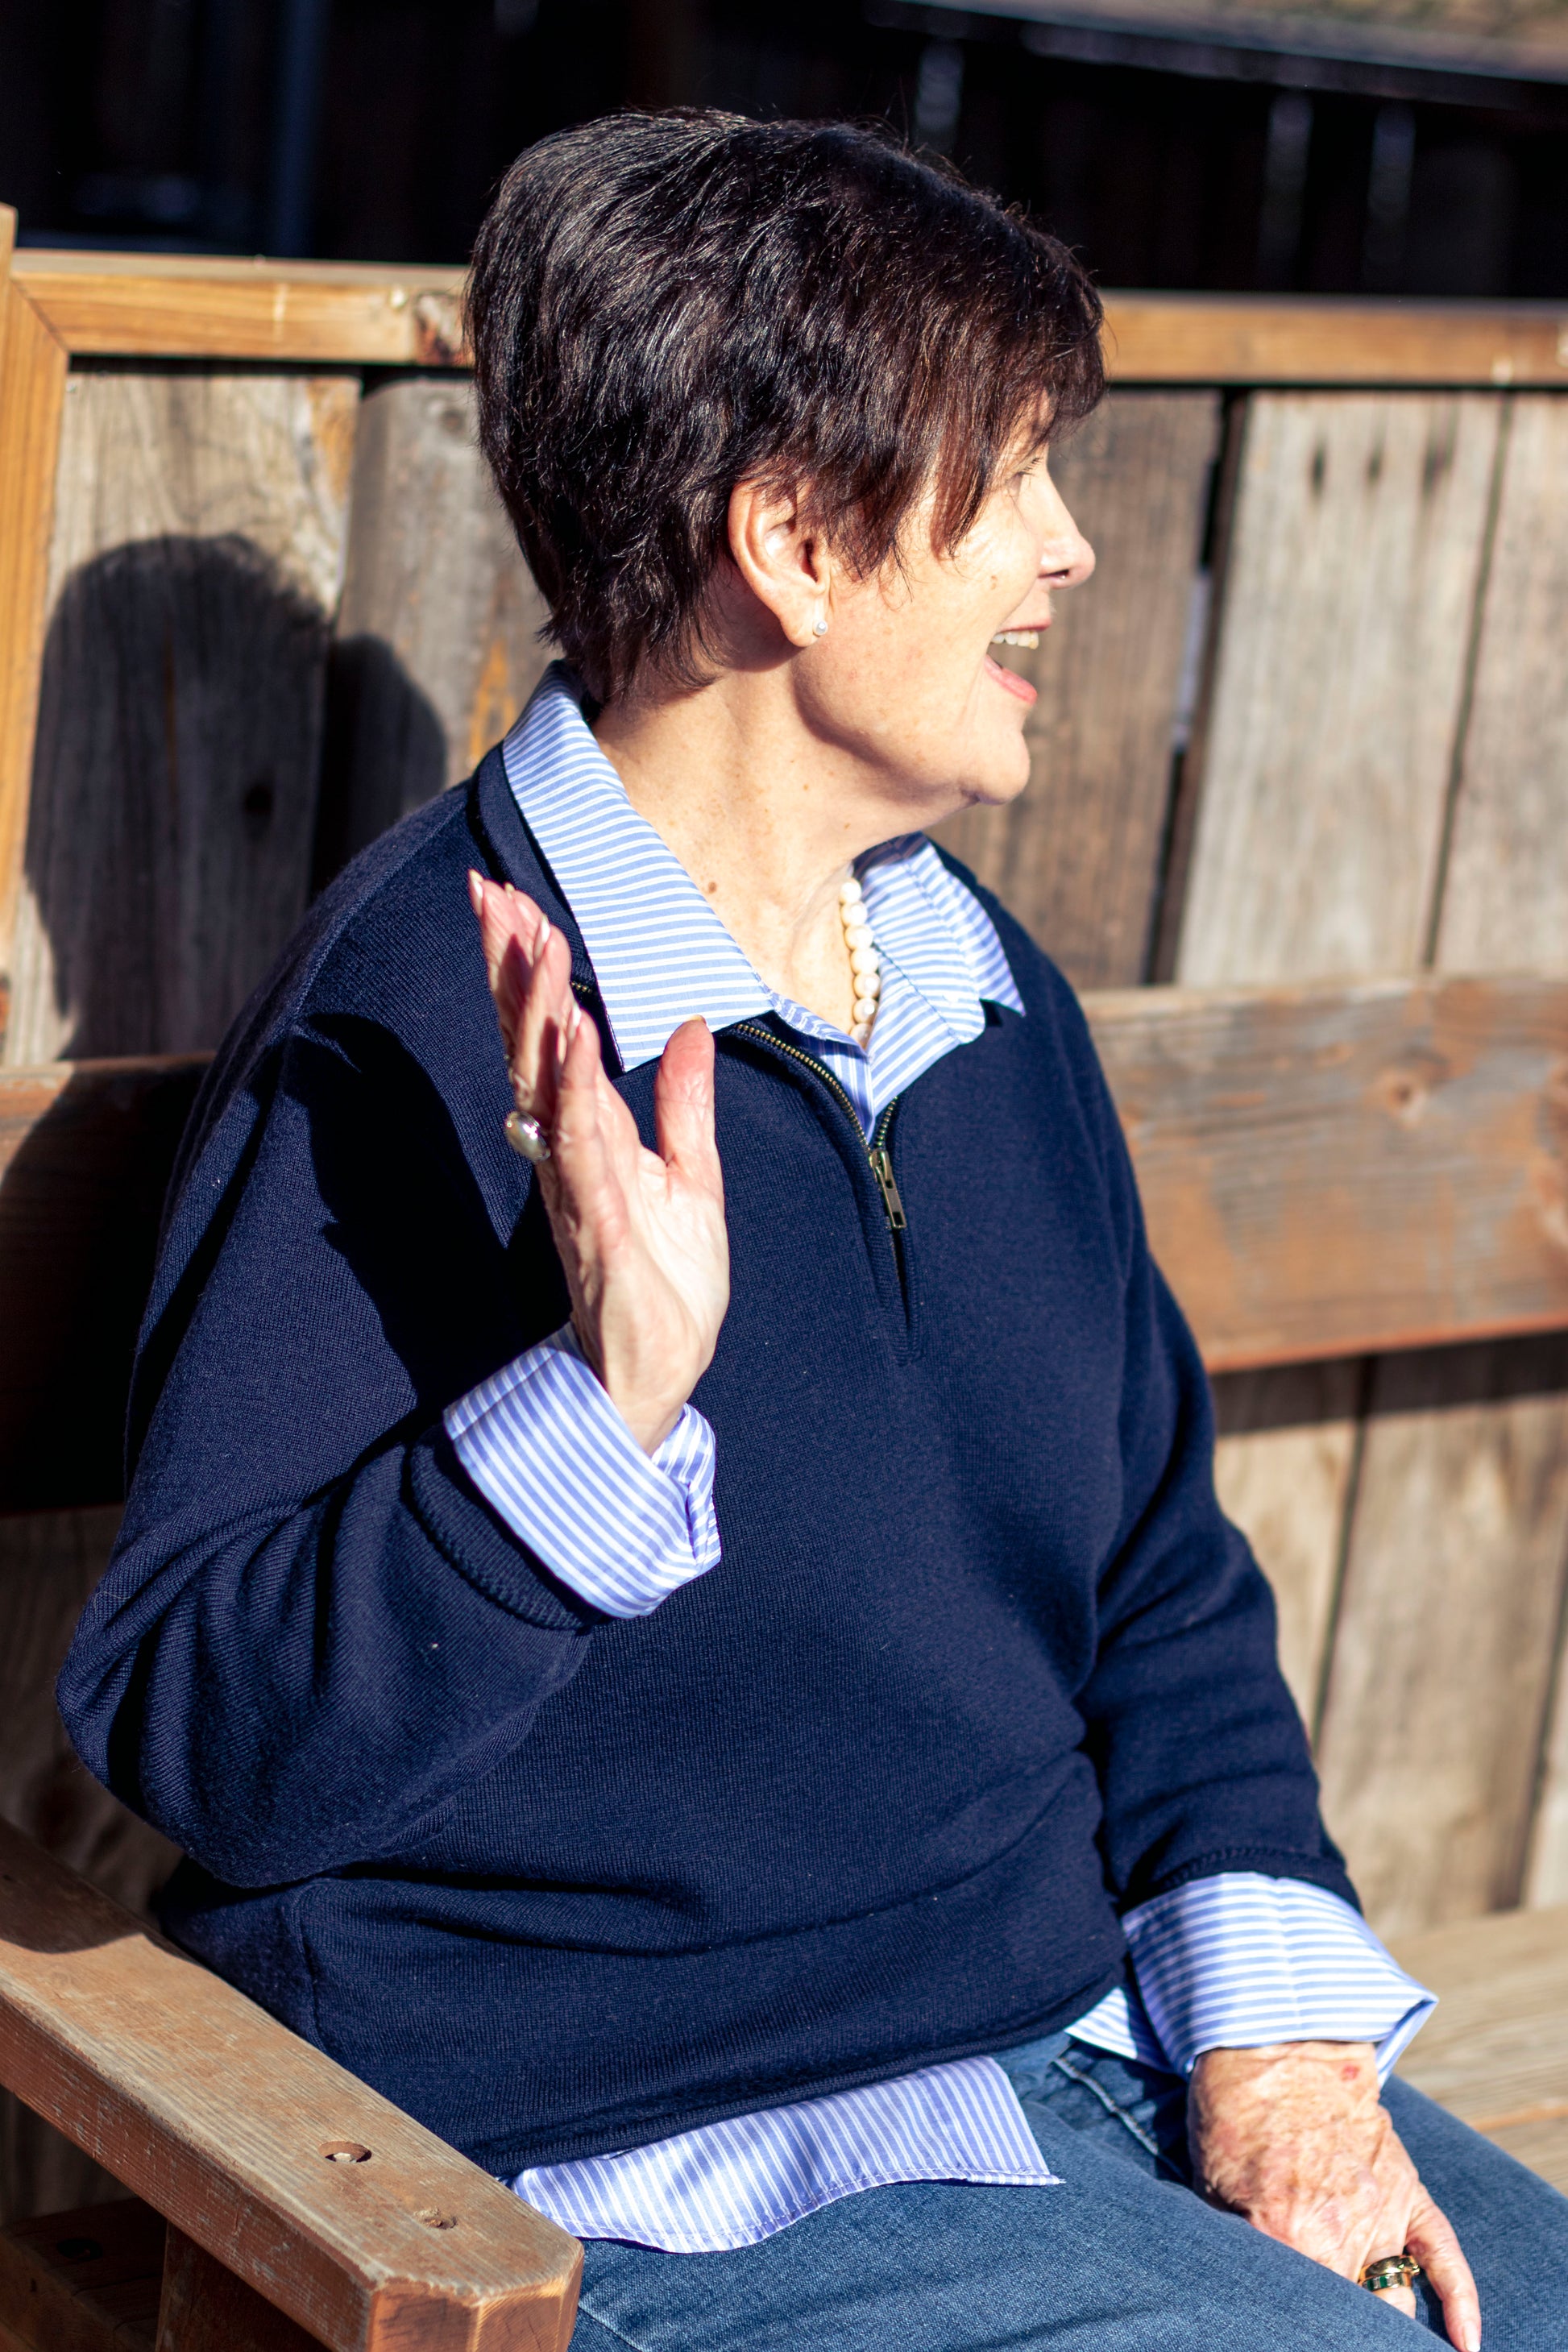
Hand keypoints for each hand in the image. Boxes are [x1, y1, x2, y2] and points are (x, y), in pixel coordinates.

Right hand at [469, 873, 729, 1452]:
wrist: (660, 1373)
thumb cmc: (666, 1283)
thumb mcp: (692, 1177)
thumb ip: (685, 1103)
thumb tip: (688, 1026)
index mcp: (588, 1133)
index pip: (549, 1036)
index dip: (530, 970)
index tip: (514, 901)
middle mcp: (567, 1149)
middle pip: (528, 1042)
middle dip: (510, 967)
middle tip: (489, 893)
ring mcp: (577, 1183)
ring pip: (545, 1082)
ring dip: (538, 1009)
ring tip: (535, 941)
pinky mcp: (597, 1220)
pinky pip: (580, 1141)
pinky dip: (575, 1084)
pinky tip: (574, 1032)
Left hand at [1189, 2042, 1479, 2347]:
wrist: (1275, 2049)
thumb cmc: (1234, 2117)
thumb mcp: (1211, 2189)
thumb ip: (1239, 2248)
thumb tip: (1245, 2288)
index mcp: (1288, 2238)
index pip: (1304, 2311)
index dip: (1302, 2324)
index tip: (1294, 2329)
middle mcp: (1341, 2235)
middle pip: (1357, 2314)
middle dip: (1347, 2326)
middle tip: (1332, 2327)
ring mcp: (1381, 2213)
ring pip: (1396, 2296)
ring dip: (1386, 2319)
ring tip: (1377, 2333)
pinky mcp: (1407, 2190)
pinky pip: (1444, 2256)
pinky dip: (1461, 2304)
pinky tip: (1467, 2345)